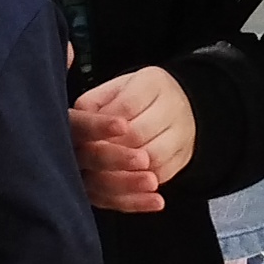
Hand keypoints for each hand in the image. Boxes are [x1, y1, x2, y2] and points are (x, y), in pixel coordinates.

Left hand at [71, 66, 196, 209]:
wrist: (170, 108)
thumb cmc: (129, 100)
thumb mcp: (110, 92)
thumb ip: (92, 104)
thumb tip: (78, 125)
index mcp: (153, 81)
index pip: (127, 105)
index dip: (104, 125)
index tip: (86, 137)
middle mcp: (174, 103)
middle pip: (139, 133)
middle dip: (111, 149)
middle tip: (89, 159)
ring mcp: (184, 131)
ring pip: (153, 156)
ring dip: (125, 168)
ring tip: (104, 171)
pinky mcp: (185, 155)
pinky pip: (162, 173)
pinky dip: (141, 182)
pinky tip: (123, 180)